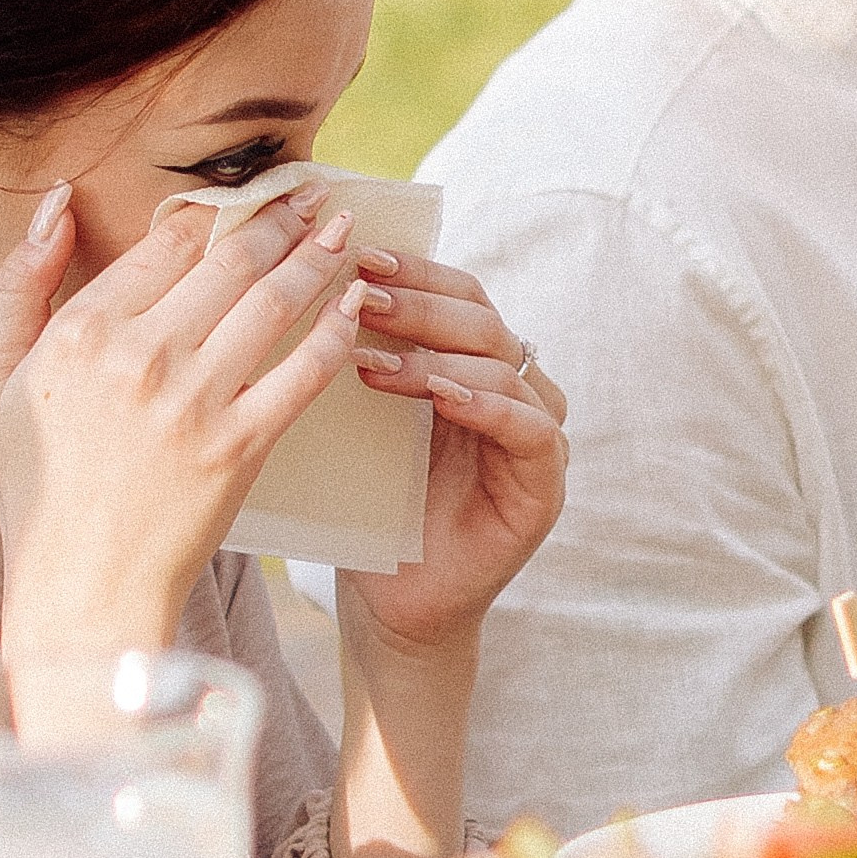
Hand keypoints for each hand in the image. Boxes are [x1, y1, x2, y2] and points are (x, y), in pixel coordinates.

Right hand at [0, 179, 369, 660]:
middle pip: (229, 260)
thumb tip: (57, 201)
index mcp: (82, 332)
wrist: (82, 588)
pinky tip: (355, 300)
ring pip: (273, 302)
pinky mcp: (242, 446)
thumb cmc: (34, 488)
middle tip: (315, 193)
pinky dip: (336, 328)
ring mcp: (197, 401)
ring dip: (316, 255)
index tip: (245, 192)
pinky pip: (303, 371)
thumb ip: (20, 284)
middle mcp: (143, 356)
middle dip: (281, 217)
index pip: (166, 243)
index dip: (214, 207)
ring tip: (342, 228)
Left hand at [338, 253, 568, 658]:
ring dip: (436, 355)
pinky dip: (487, 406)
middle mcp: (513, 389)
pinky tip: (441, 398)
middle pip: (480, 319)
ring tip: (372, 360)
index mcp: (471, 363)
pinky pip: (530, 428)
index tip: (356, 255)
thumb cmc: (368, 506)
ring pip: (503, 365)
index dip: (414, 269)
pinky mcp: (545, 485)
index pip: (457, 293)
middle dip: (417, 303)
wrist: (388, 601)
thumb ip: (359, 355)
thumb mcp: (358, 419)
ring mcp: (536, 435)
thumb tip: (311, 281)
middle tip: (358, 295)